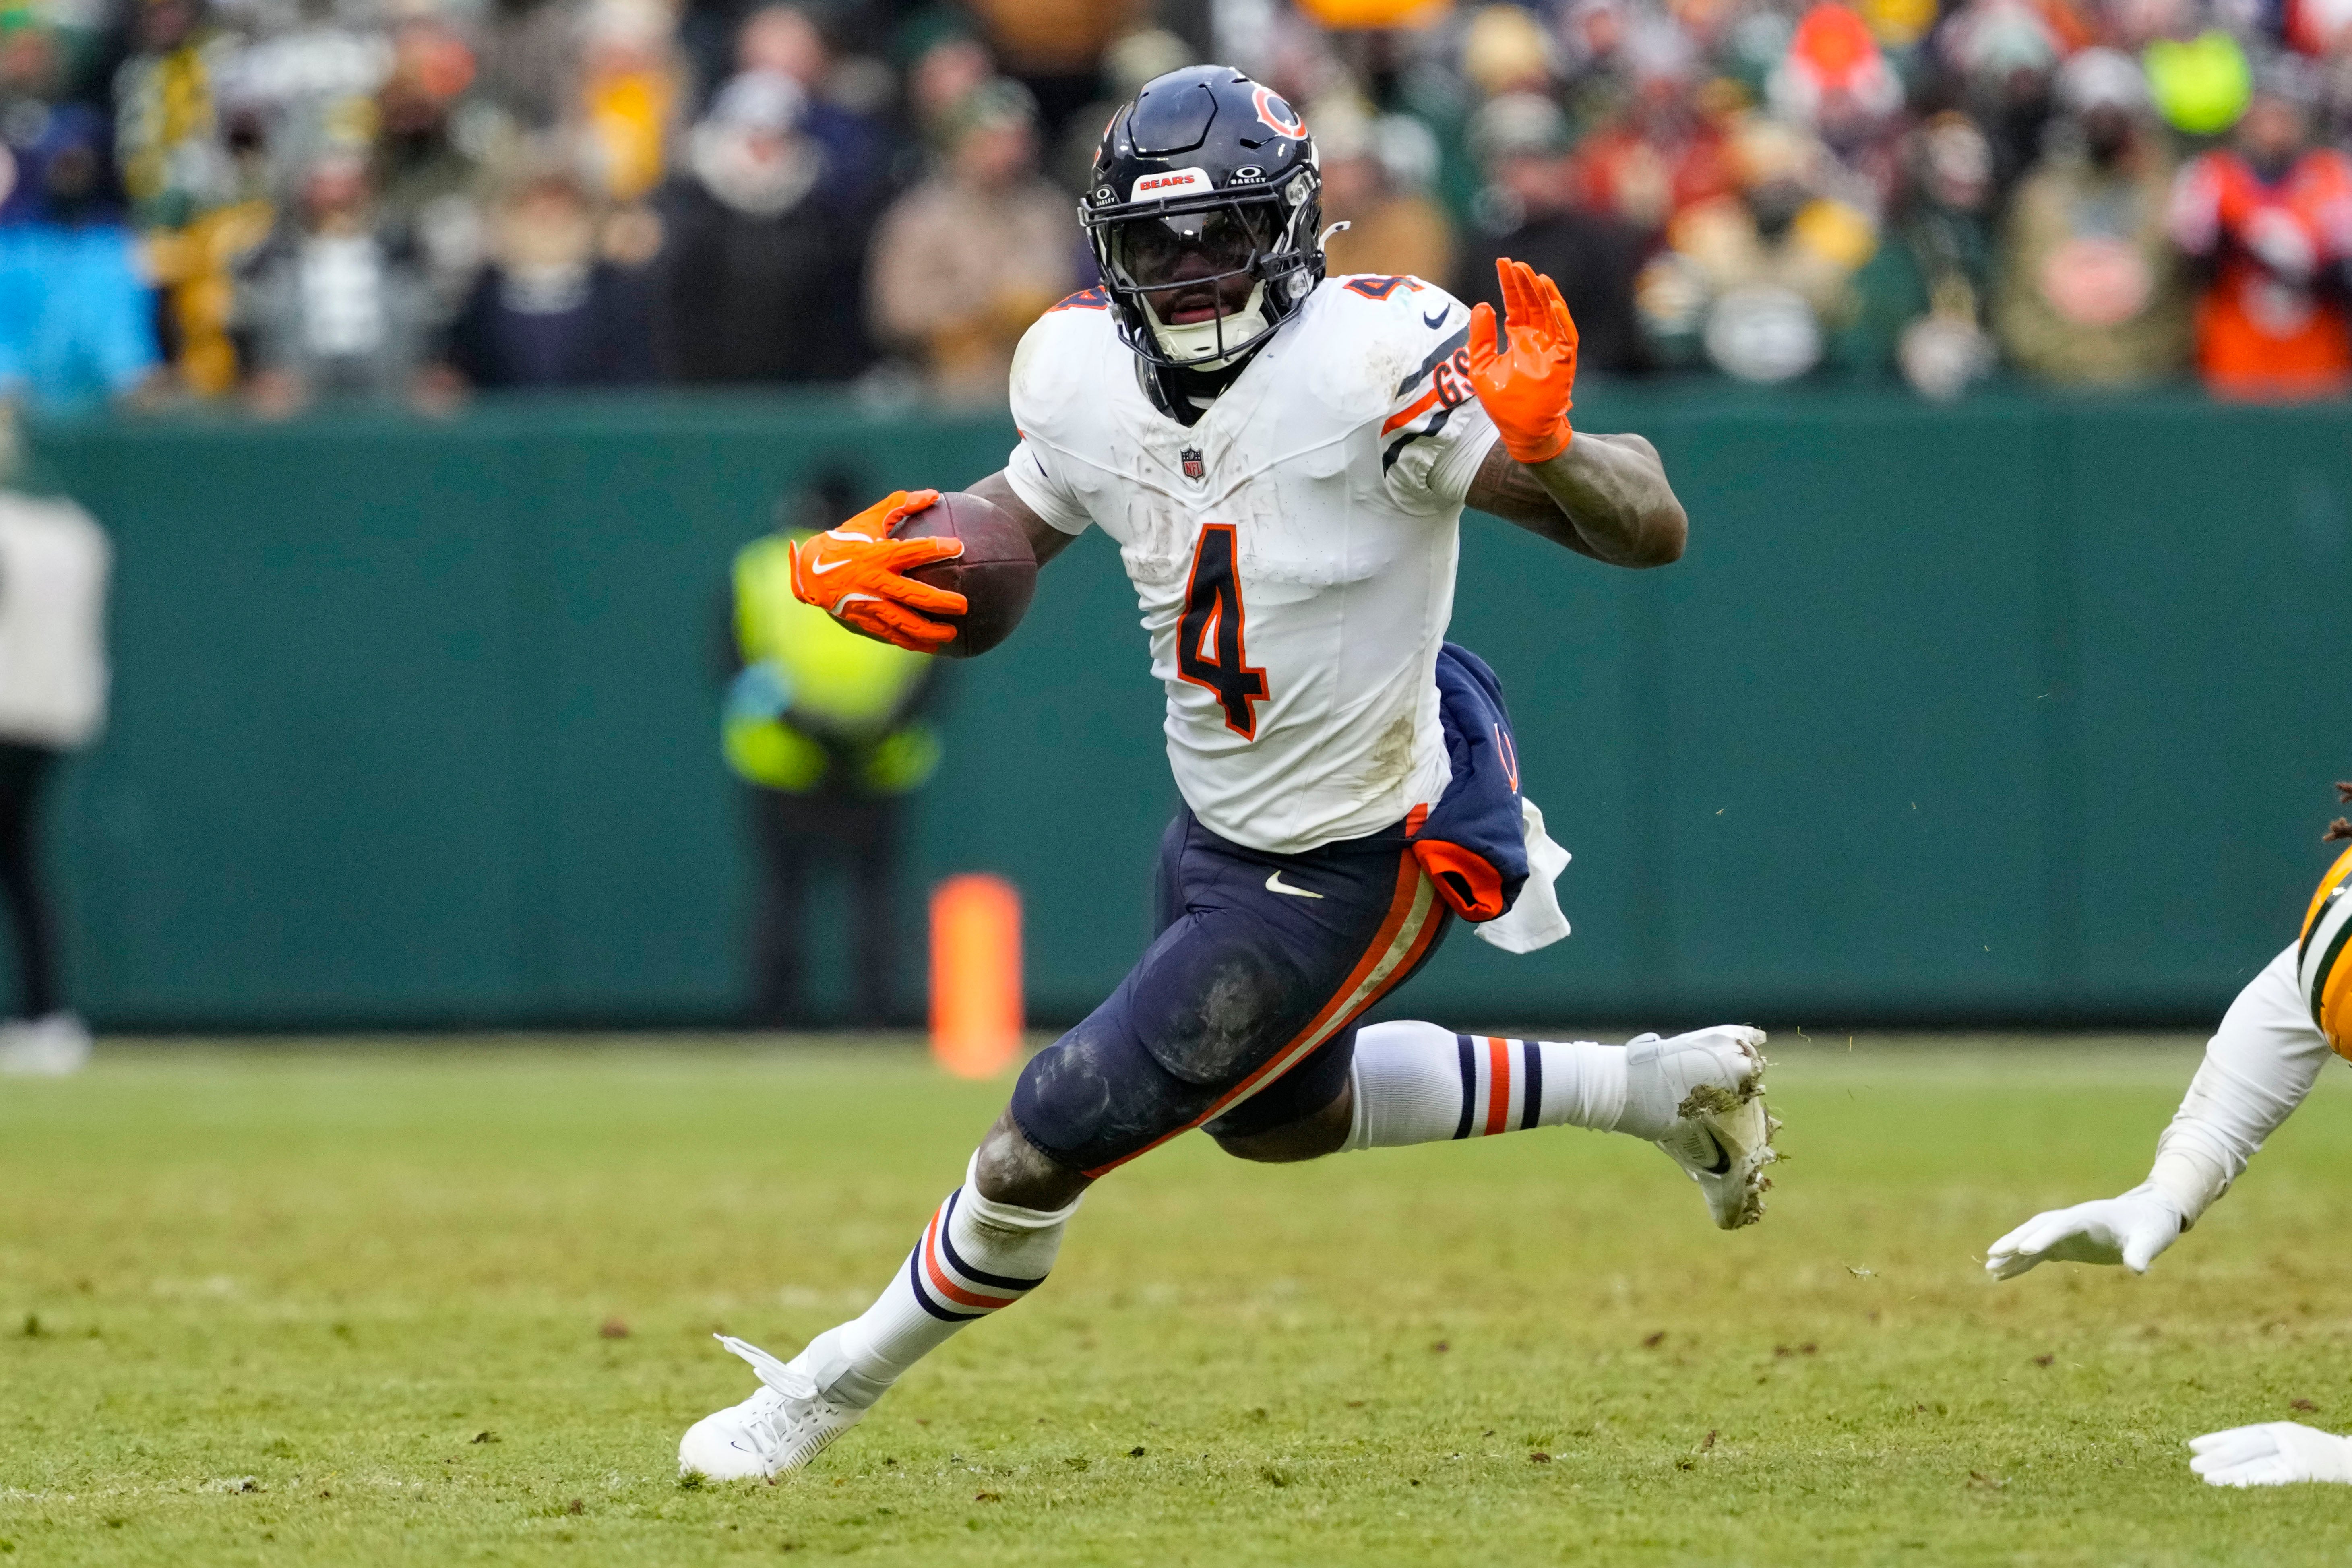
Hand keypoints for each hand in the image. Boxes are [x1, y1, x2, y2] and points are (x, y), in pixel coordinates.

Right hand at [790, 489, 965, 651]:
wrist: (810, 571)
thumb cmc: (846, 540)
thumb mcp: (870, 519)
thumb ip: (900, 505)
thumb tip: (933, 495)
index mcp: (876, 555)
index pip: (910, 551)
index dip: (935, 548)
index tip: (959, 547)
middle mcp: (873, 582)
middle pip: (911, 594)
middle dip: (939, 601)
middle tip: (963, 605)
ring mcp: (868, 604)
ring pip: (902, 622)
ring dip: (928, 631)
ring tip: (952, 634)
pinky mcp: (863, 620)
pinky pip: (891, 634)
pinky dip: (911, 642)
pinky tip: (931, 646)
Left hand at [1466, 257, 1577, 464]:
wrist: (1522, 433)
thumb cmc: (1504, 405)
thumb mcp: (1482, 367)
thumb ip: (1481, 337)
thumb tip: (1482, 304)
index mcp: (1518, 339)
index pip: (1516, 304)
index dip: (1510, 284)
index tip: (1503, 263)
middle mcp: (1537, 340)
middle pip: (1533, 304)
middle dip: (1525, 283)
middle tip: (1515, 263)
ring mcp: (1552, 349)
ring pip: (1551, 314)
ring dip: (1543, 294)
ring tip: (1533, 275)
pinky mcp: (1564, 362)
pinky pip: (1566, 335)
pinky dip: (1561, 318)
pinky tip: (1552, 301)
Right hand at [1983, 1186, 2183, 1279]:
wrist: (2148, 1216)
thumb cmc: (2151, 1227)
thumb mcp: (2150, 1240)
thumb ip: (2141, 1253)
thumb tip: (2138, 1270)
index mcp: (2088, 1217)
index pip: (2060, 1226)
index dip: (2043, 1237)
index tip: (2027, 1250)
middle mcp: (2070, 1221)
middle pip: (2036, 1228)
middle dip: (2015, 1240)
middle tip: (1993, 1254)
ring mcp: (2065, 1233)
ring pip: (2031, 1239)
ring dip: (2012, 1252)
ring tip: (1990, 1268)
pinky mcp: (2064, 1245)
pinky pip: (2036, 1254)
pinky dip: (2020, 1263)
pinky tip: (2002, 1275)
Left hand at [2189, 1423, 2351, 1486]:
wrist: (2345, 1457)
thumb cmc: (2310, 1448)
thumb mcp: (2285, 1438)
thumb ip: (2260, 1442)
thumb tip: (2224, 1450)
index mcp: (2274, 1429)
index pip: (2239, 1434)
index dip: (2215, 1439)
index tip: (2192, 1445)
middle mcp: (2280, 1439)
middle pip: (2243, 1448)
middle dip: (2217, 1457)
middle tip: (2193, 1465)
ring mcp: (2291, 1455)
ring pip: (2255, 1464)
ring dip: (2230, 1472)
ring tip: (2207, 1479)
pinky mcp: (2301, 1471)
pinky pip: (2274, 1476)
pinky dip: (2255, 1480)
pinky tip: (2237, 1486)